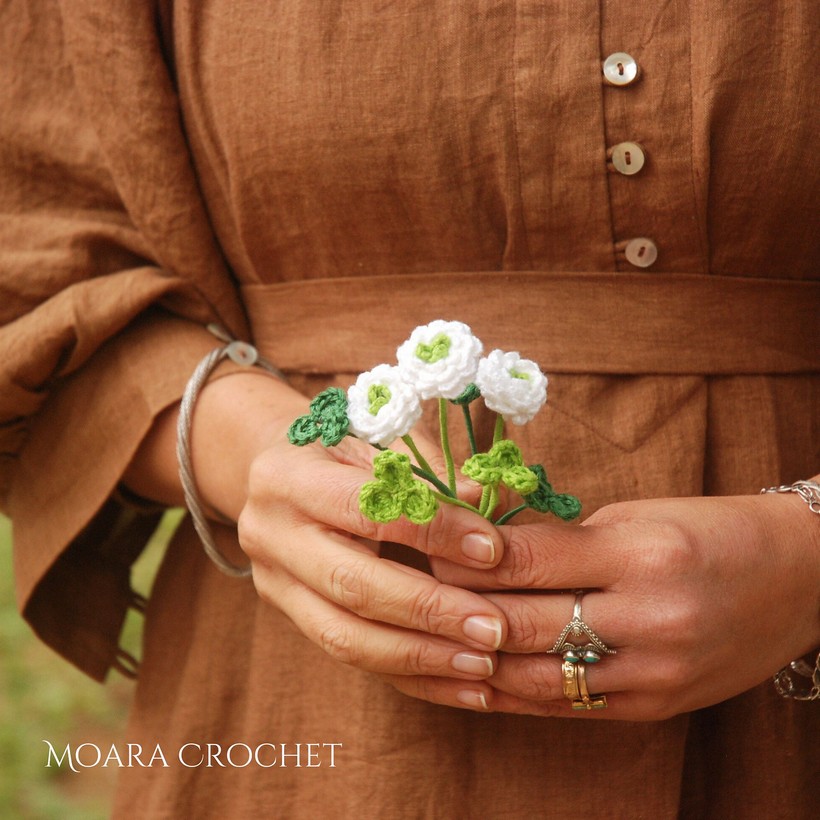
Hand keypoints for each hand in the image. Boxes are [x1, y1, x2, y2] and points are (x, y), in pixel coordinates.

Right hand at [126, 371, 509, 703]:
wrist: (272, 474)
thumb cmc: (338, 449)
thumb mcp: (376, 439)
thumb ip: (429, 469)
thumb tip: (492, 499)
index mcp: (288, 476)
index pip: (365, 509)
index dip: (431, 531)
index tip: (492, 549)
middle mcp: (271, 533)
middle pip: (351, 584)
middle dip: (429, 610)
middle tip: (494, 627)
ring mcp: (274, 582)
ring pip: (345, 637)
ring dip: (421, 655)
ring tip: (484, 662)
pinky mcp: (289, 614)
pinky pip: (350, 658)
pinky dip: (411, 675)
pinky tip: (462, 682)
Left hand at [418, 493, 819, 718]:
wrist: (795, 580)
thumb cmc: (706, 532)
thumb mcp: (634, 516)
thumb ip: (560, 541)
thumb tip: (483, 551)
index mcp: (640, 554)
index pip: (527, 560)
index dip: (466, 557)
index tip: (428, 548)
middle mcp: (648, 619)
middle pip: (522, 624)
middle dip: (458, 610)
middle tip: (413, 594)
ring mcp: (653, 674)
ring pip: (535, 678)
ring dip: (475, 662)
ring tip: (430, 642)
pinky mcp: (654, 708)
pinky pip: (567, 707)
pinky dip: (515, 693)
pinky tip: (476, 681)